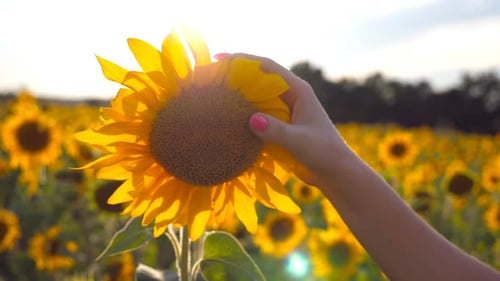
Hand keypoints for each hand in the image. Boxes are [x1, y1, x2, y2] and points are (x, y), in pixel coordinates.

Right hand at [216, 53, 351, 185]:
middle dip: (235, 77)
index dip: (243, 60)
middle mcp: (289, 97)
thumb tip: (251, 119)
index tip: (219, 59)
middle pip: (258, 80)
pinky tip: (224, 120)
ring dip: (236, 96)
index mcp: (298, 91)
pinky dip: (241, 116)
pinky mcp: (279, 127)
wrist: (335, 173)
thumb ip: (277, 131)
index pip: (267, 67)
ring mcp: (283, 112)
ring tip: (211, 96)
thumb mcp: (300, 141)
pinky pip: (256, 117)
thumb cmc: (324, 153)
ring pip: (255, 99)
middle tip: (209, 77)